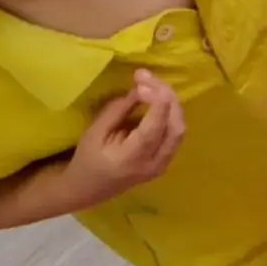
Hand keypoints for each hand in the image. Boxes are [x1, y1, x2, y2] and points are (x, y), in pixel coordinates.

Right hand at [70, 71, 183, 199]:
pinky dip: (171, 114)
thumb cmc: (87, 159)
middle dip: (166, 98)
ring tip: (153, 85)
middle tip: (148, 78)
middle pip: (175, 127)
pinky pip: (175, 134)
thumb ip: (118, 110)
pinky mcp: (166, 161)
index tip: (144, 80)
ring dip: (171, 104)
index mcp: (131, 159)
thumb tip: (141, 88)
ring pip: (179, 130)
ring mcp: (163, 165)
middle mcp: (153, 164)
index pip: (154, 128)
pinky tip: (158, 100)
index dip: (156, 101)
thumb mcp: (95, 132)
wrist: (88, 188)